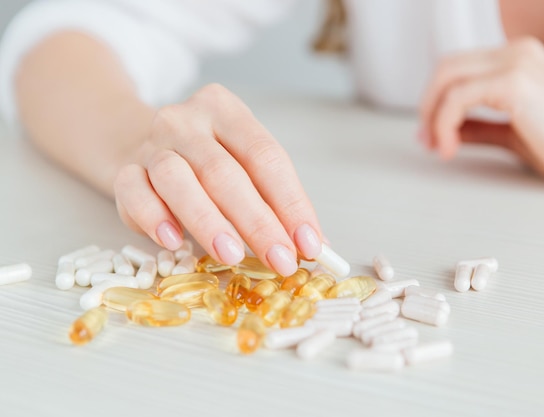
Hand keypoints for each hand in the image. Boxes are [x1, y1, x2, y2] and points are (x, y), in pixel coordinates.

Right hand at [114, 84, 321, 275]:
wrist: (140, 143)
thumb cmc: (205, 161)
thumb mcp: (243, 168)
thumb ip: (275, 202)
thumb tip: (315, 246)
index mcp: (226, 111)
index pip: (266, 156)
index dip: (291, 202)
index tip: (309, 244)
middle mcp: (186, 121)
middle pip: (224, 172)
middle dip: (257, 221)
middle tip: (280, 260)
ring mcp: (151, 144)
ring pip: (177, 180)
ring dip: (208, 221)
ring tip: (232, 255)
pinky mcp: (124, 170)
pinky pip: (134, 193)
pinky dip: (154, 219)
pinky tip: (174, 243)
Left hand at [419, 37, 543, 191]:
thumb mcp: (510, 132)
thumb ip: (477, 126)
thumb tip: (444, 131)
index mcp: (517, 58)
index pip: (458, 68)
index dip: (435, 100)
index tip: (430, 134)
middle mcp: (515, 53)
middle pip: (446, 67)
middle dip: (428, 105)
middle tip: (427, 140)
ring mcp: (515, 63)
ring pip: (447, 78)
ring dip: (433, 116)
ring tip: (440, 148)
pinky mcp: (514, 82)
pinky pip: (457, 97)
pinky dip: (444, 123)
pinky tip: (450, 148)